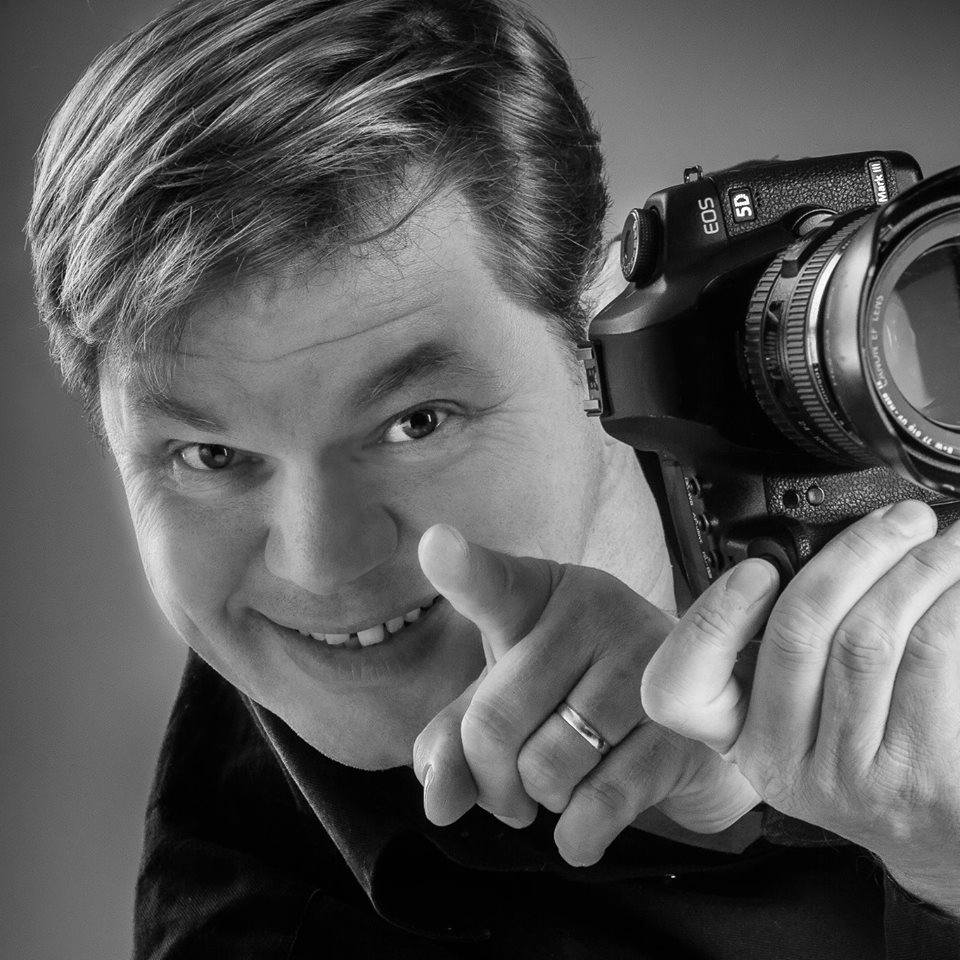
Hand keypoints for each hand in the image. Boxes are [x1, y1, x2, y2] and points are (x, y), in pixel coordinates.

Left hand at [413, 523, 759, 864]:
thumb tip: (438, 801)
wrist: (698, 717)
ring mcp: (646, 663)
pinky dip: (577, 835)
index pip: (492, 583)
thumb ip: (457, 740)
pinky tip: (585, 823)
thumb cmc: (579, 696)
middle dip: (489, 781)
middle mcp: (594, 614)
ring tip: (564, 785)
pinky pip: (601, 803)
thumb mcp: (508, 702)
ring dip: (541, 803)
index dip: (461, 569)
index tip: (435, 546)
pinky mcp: (684, 726)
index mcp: (538, 594)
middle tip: (508, 792)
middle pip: (495, 721)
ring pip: (546, 769)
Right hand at [641, 500, 959, 914]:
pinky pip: (928, 662)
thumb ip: (779, 639)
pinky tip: (957, 584)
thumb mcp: (796, 700)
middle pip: (796, 633)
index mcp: (735, 734)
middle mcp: (777, 762)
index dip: (715, 618)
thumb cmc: (863, 742)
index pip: (679, 688)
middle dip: (854, 556)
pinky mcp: (916, 778)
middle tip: (899, 519)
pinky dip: (947, 605)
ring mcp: (846, 777)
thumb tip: (810, 552)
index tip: (759, 570)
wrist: (935, 832)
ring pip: (867, 639)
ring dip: (914, 571)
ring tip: (940, 540)